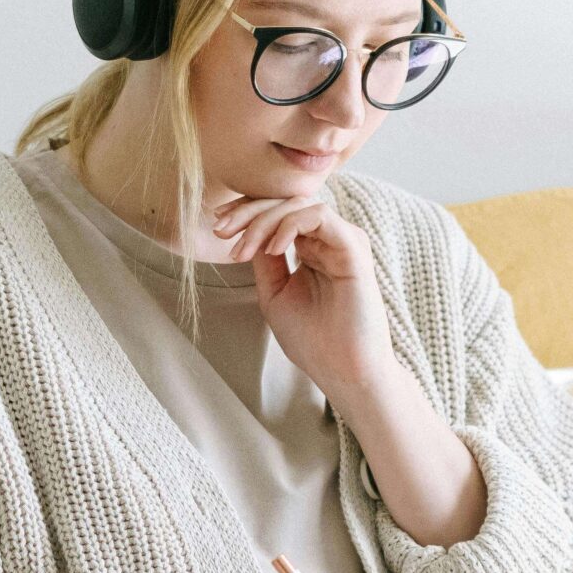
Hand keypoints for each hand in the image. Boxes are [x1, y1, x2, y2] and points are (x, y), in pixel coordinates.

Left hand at [210, 191, 394, 392]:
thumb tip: (246, 230)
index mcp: (312, 248)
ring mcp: (343, 241)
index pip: (279, 212)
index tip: (218, 227)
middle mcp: (329, 240)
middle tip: (221, 230)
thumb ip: (265, 260)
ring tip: (242, 249)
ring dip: (263, 220)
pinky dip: (289, 225)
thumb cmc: (313, 339)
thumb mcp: (275, 293)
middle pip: (286, 202)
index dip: (247, 212)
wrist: (343, 370)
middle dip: (247, 211)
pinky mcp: (354, 247)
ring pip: (299, 204)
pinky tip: (272, 249)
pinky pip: (319, 216)